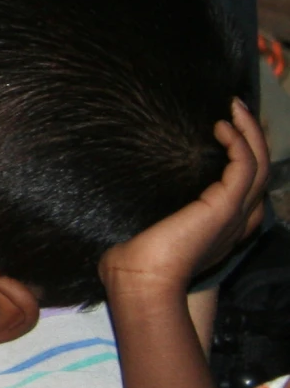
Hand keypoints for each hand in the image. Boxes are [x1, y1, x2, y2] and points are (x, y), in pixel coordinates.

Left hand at [101, 98, 270, 301]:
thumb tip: (127, 177)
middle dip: (253, 136)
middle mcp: (235, 220)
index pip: (246, 184)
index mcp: (221, 225)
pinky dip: (238, 144)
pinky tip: (220, 126)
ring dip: (251, 132)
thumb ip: (152, 205)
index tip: (227, 126)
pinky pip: (245, 167)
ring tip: (235, 107)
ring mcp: (234, 214)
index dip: (243, 153)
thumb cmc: (134, 257)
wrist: (140, 279)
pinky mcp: (225, 207)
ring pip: (260, 165)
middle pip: (260, 170)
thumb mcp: (149, 223)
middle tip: (237, 108)